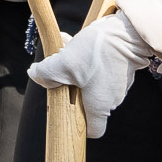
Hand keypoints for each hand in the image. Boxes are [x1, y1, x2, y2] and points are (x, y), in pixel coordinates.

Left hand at [27, 11, 155, 139]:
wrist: (126, 31)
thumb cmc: (97, 52)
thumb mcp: (63, 63)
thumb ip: (45, 74)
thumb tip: (34, 74)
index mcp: (100, 106)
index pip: (93, 131)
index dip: (78, 126)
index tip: (65, 111)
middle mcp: (112, 99)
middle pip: (86, 103)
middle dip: (69, 87)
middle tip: (60, 70)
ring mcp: (117, 84)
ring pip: (89, 82)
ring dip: (74, 69)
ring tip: (65, 49)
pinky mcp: (119, 69)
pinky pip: (97, 70)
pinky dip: (85, 59)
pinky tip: (75, 42)